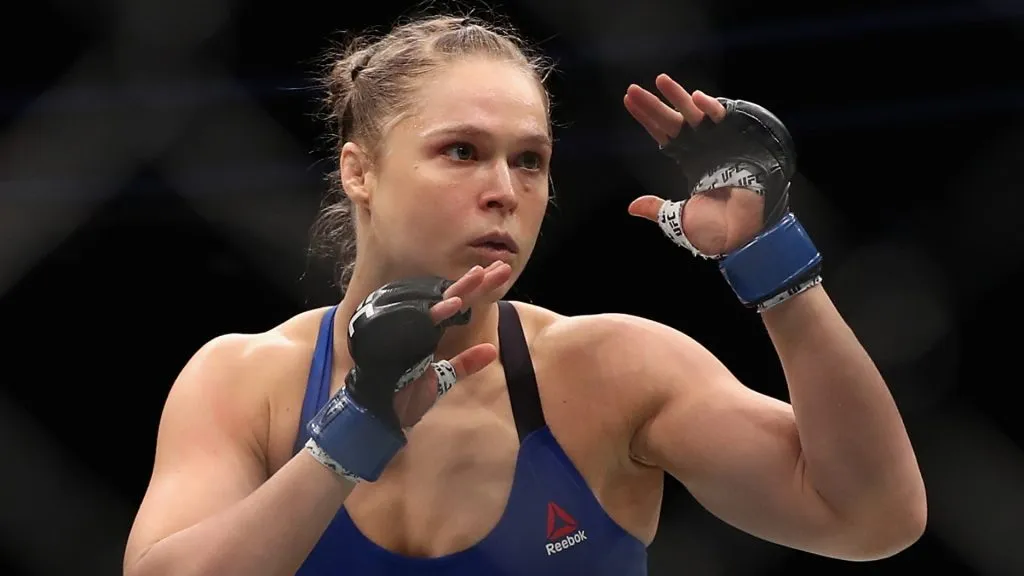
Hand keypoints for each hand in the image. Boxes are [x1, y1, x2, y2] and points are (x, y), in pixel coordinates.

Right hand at [391, 261, 510, 426]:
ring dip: (458, 290)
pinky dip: (435, 313)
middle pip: (450, 296)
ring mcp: (406, 329)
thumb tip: (492, 349)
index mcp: (428, 330)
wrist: (379, 416)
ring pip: (436, 302)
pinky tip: (455, 304)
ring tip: (481, 275)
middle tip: (502, 267)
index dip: (477, 290)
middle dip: (476, 282)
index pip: (456, 304)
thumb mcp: (442, 379)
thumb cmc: (405, 396)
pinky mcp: (395, 337)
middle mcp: (418, 325)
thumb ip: (465, 363)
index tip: (500, 273)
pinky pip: (417, 322)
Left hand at [623, 74, 764, 254]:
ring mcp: (718, 140)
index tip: (628, 101)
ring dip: (677, 96)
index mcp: (687, 160)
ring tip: (660, 81)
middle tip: (633, 89)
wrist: (744, 233)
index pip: (661, 134)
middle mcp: (700, 146)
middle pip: (671, 120)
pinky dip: (710, 107)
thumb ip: (657, 209)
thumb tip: (632, 207)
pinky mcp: (737, 138)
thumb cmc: (715, 228)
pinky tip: (696, 98)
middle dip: (652, 104)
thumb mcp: (678, 219)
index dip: (646, 118)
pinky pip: (722, 118)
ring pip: (693, 113)